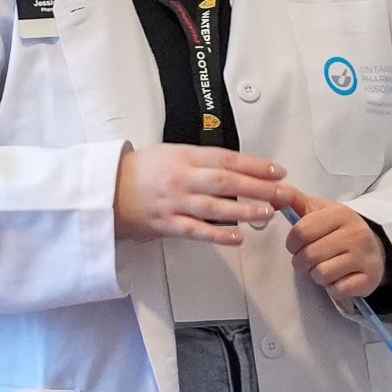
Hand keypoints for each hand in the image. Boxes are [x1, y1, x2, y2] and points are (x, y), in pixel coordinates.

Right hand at [114, 144, 296, 245]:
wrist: (106, 189)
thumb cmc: (141, 170)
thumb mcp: (171, 153)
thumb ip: (202, 160)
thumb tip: (238, 169)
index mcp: (184, 156)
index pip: (227, 159)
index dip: (255, 165)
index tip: (278, 172)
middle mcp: (182, 178)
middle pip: (227, 181)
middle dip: (259, 187)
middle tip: (284, 193)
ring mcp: (175, 202)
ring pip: (215, 207)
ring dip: (244, 211)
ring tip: (268, 213)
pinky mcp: (167, 224)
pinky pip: (197, 230)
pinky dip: (218, 235)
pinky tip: (237, 238)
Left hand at [285, 193, 385, 305]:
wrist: (374, 247)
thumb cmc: (338, 229)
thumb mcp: (318, 209)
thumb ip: (294, 199)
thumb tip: (274, 192)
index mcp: (341, 214)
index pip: (302, 231)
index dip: (292, 242)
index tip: (296, 245)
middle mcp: (356, 234)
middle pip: (310, 255)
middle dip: (302, 262)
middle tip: (308, 260)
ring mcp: (365, 257)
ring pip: (322, 274)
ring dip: (317, 275)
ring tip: (325, 267)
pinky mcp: (369, 279)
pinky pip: (338, 290)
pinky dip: (333, 288)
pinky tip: (339, 278)